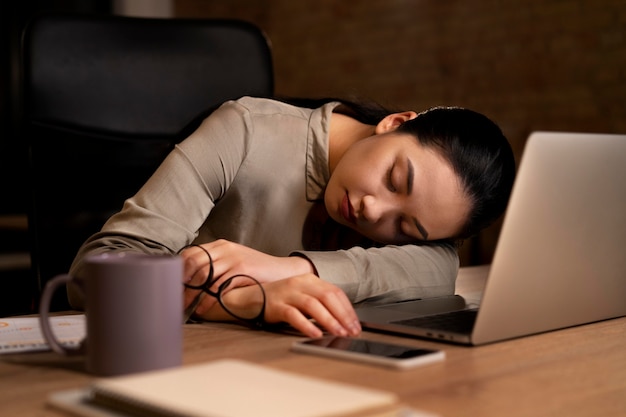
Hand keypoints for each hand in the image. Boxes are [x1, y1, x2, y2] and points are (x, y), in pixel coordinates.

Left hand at [179, 240, 314, 312]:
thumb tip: (193, 280)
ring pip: (203, 274)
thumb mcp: (235, 261)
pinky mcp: (242, 269)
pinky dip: (208, 298)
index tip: (170, 285)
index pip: (190, 254)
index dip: (178, 270)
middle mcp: (224, 249)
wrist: (283, 270)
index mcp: (220, 245)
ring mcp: (233, 258)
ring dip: (191, 293)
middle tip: (174, 299)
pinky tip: (202, 307)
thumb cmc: (257, 270)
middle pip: (193, 263)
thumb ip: (217, 265)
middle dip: (181, 283)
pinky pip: (219, 285)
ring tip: (185, 306)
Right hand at [201, 274, 361, 337]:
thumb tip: (342, 320)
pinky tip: (315, 334)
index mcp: (308, 279)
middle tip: (351, 331)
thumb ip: (319, 302)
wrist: (246, 297)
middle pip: (327, 296)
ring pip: (313, 304)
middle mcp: (299, 283)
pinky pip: (293, 315)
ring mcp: (287, 293)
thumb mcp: (300, 295)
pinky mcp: (275, 305)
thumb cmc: (276, 299)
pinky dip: (306, 325)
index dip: (347, 309)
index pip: (335, 292)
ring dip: (329, 320)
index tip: (355, 325)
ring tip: (338, 333)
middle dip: (342, 315)